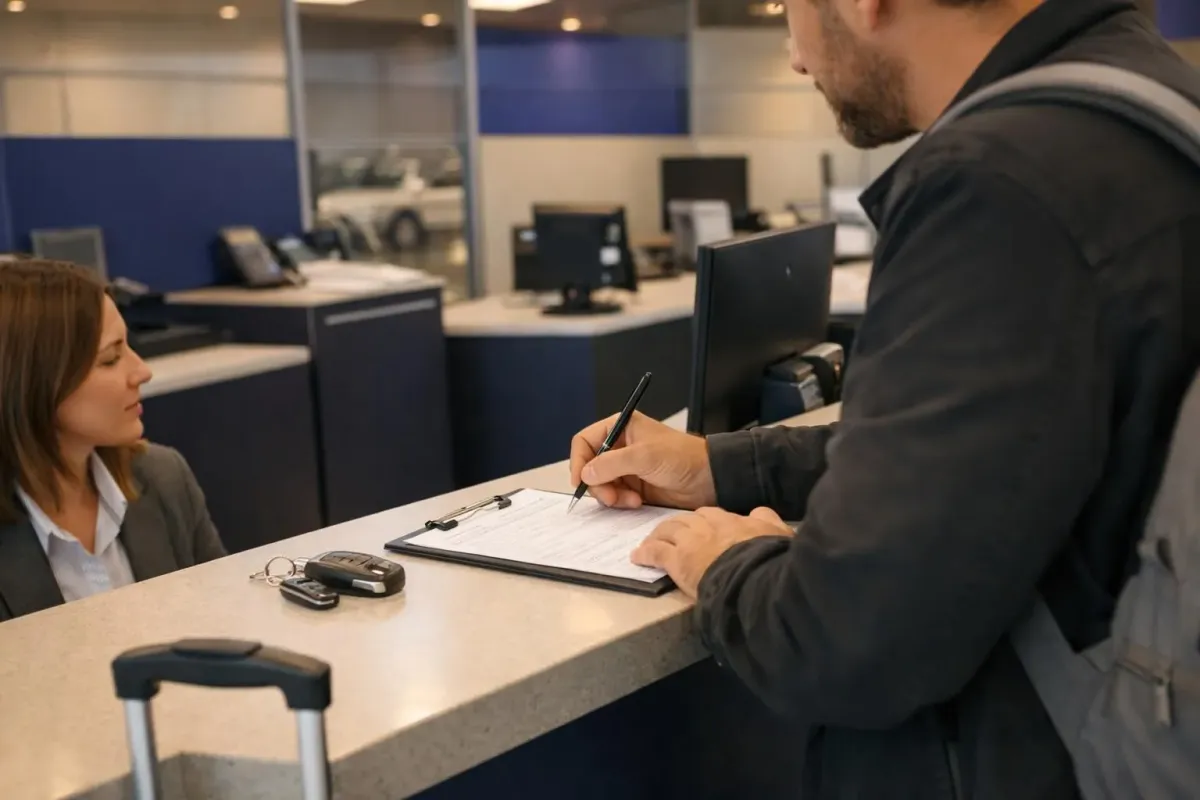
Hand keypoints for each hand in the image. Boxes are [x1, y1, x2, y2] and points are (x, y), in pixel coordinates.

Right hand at [570, 411, 715, 510]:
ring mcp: (626, 467)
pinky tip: (636, 502)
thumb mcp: (645, 456)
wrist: (709, 479)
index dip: (578, 460)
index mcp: (620, 427)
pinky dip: (620, 502)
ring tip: (630, 500)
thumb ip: (611, 463)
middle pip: (589, 466)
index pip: (585, 441)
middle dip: (597, 484)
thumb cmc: (682, 457)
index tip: (580, 481)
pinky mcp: (633, 486)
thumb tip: (585, 474)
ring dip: (610, 495)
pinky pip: (614, 496)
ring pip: (600, 484)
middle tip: (610, 497)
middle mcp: (620, 446)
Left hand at [632, 507, 794, 597]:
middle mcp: (707, 526)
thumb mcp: (777, 531)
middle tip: (669, 532)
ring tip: (650, 541)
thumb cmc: (768, 556)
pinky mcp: (677, 560)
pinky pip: (656, 552)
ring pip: (667, 531)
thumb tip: (761, 512)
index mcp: (731, 520)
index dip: (702, 521)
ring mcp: (690, 541)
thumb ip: (767, 519)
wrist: (753, 573)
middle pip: (685, 519)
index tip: (700, 527)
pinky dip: (645, 553)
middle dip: (676, 525)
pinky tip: (638, 556)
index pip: (710, 514)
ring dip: (658, 535)